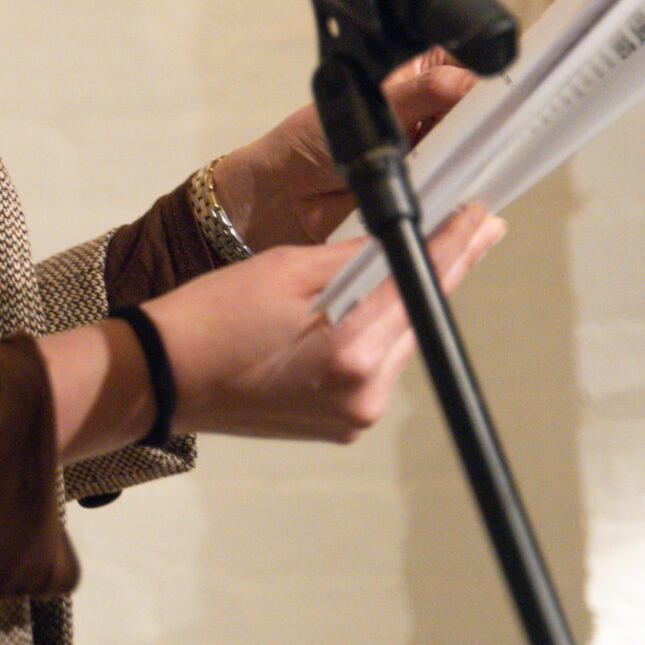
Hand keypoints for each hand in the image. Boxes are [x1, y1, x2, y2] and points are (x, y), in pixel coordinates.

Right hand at [142, 201, 503, 443]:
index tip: (484, 218)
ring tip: (422, 259)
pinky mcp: (340, 427)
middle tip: (475, 228)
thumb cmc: (210, 319)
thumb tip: (402, 238)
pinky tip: (375, 306)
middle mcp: (363, 392)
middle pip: (419, 318)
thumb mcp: (285, 268)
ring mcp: (354, 417)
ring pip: (400, 344)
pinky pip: (374, 369)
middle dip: (440, 271)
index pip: (420, 286)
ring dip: (407, 305)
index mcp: (350, 350)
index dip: (457, 247)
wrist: (161, 378)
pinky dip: (377, 337)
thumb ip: (354, 257)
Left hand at [207, 49, 477, 250]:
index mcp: (417, 75)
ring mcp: (433, 150)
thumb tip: (460, 82)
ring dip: (476, 154)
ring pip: (476, 149)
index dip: (484, 76)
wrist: (281, 197)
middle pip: (481, 110)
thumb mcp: (362, 107)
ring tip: (469, 156)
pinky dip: (462, 187)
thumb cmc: (307, 141)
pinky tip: (460, 185)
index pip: (467, 66)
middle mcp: (431, 111)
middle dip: (488, 118)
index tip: (497, 90)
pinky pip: (459, 186)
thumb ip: (415, 95)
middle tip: (490, 127)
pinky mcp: (430, 188)